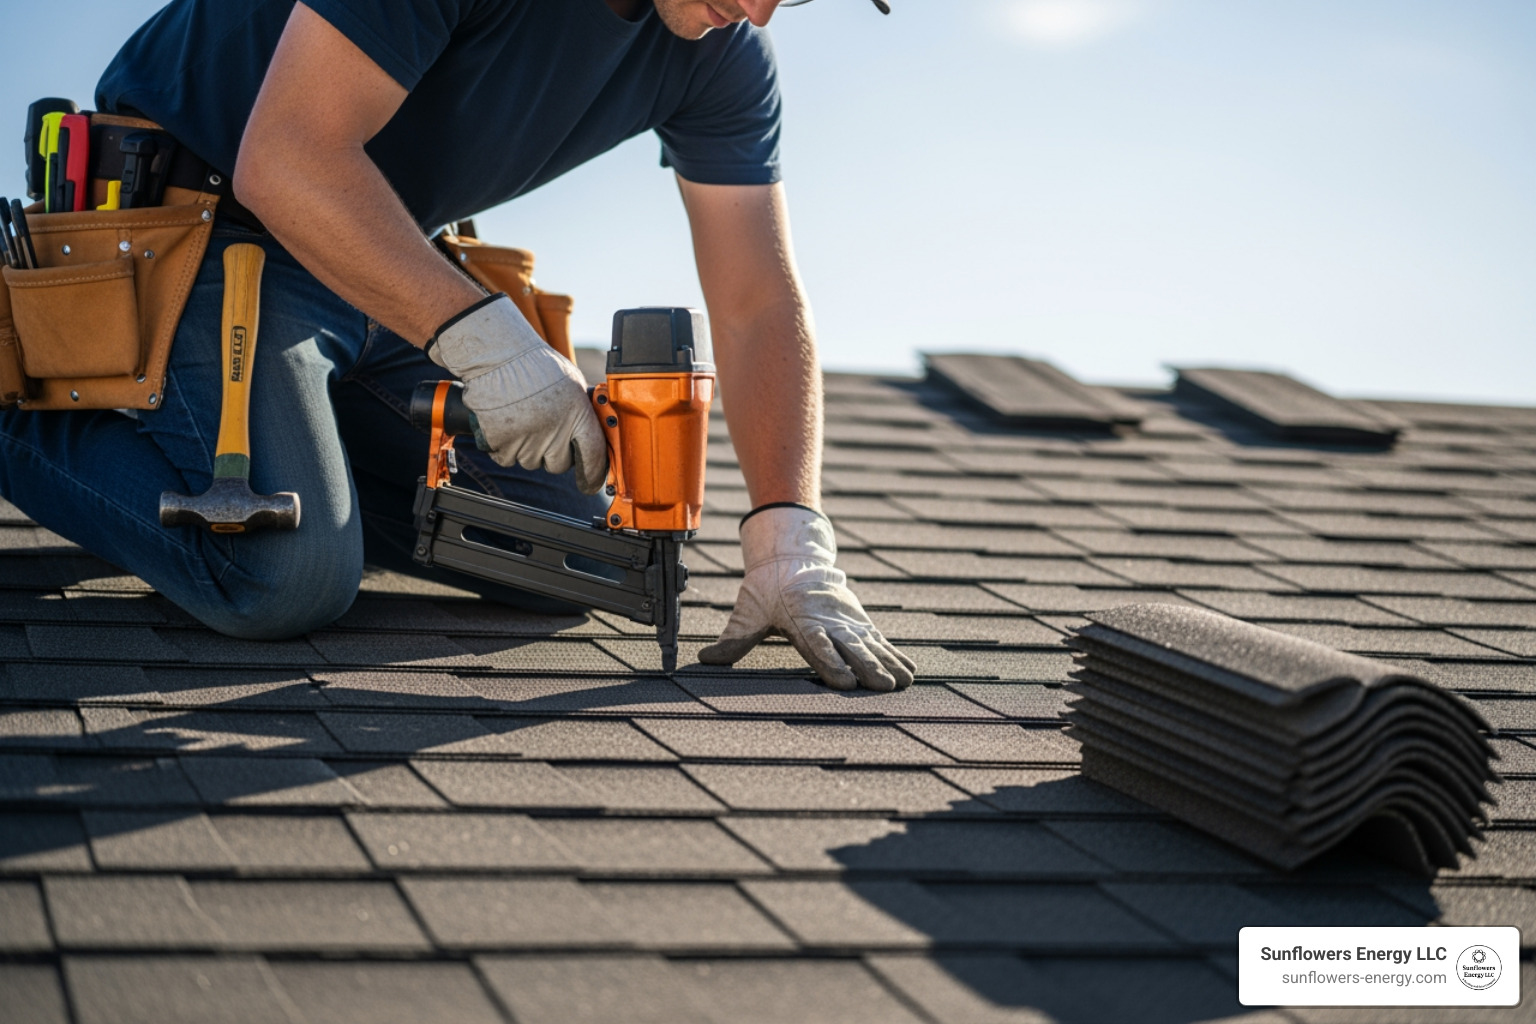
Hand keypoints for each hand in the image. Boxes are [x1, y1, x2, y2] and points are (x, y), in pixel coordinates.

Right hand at [428, 294, 607, 492]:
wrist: (498, 356)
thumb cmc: (535, 365)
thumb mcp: (571, 383)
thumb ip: (582, 410)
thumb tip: (592, 433)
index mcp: (577, 413)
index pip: (593, 453)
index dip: (593, 473)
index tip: (590, 482)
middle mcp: (554, 429)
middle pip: (558, 465)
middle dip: (553, 454)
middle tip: (544, 431)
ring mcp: (527, 437)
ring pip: (531, 462)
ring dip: (527, 449)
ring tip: (522, 419)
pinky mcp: (501, 441)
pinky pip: (506, 458)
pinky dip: (504, 447)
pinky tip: (506, 423)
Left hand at [698, 505, 915, 690]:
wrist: (793, 555)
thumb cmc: (766, 588)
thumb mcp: (747, 611)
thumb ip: (732, 640)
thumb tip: (704, 660)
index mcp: (801, 618)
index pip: (817, 643)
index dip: (829, 662)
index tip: (842, 682)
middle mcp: (829, 619)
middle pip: (850, 646)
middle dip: (867, 667)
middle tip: (881, 688)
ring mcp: (847, 620)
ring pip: (870, 644)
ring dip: (886, 664)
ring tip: (902, 684)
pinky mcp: (858, 621)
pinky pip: (880, 640)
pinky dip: (895, 655)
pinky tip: (910, 672)